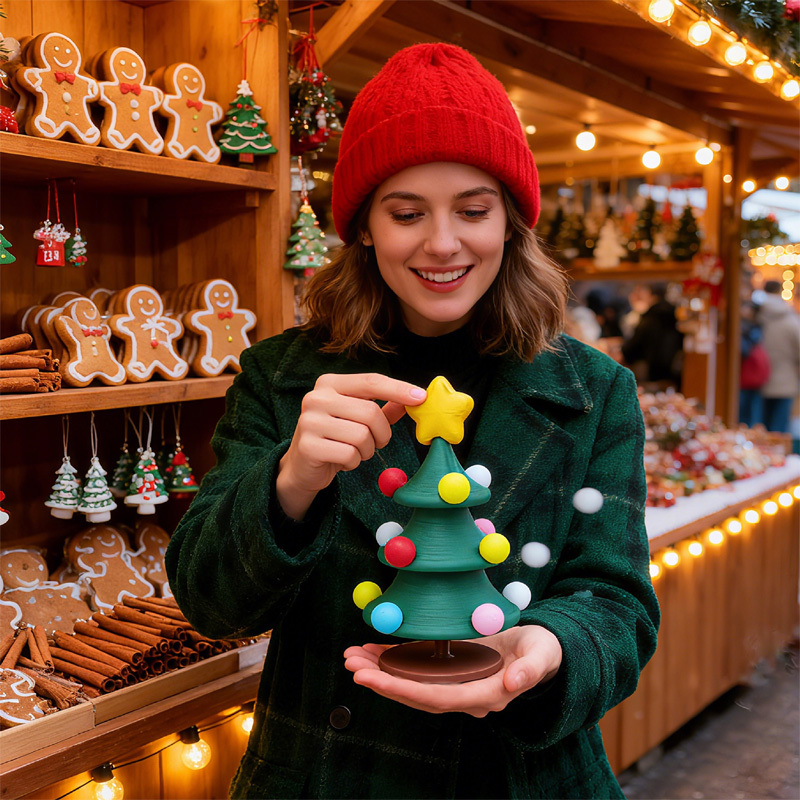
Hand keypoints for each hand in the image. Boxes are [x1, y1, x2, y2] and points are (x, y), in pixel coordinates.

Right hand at [277, 373, 425, 519]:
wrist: (302, 467)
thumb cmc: (335, 438)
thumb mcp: (357, 419)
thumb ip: (383, 407)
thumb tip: (413, 398)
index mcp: (329, 384)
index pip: (371, 381)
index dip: (398, 389)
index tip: (421, 397)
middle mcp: (316, 398)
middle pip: (370, 412)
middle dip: (382, 433)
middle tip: (378, 442)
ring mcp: (309, 421)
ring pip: (362, 436)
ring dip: (367, 450)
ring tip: (356, 451)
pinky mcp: (308, 446)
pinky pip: (349, 454)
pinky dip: (354, 462)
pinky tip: (342, 461)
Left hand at [344, 625, 561, 717]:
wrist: (541, 650)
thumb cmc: (542, 651)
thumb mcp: (541, 656)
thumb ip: (529, 671)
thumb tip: (513, 684)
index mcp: (483, 693)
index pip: (435, 697)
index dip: (402, 689)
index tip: (372, 678)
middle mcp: (463, 693)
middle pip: (415, 694)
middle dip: (382, 681)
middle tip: (351, 666)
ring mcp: (454, 683)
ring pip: (411, 682)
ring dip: (381, 671)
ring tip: (352, 657)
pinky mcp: (450, 669)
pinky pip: (417, 669)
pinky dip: (393, 660)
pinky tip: (373, 651)